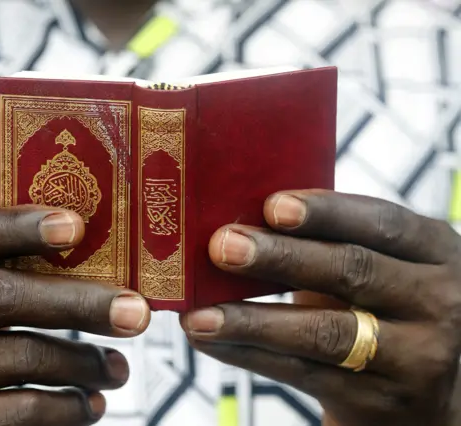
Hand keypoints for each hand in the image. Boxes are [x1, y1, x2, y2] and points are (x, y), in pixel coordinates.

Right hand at [0, 206, 149, 425]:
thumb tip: (86, 238)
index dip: (19, 227)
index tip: (77, 226)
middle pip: (1, 297)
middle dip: (79, 303)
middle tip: (136, 311)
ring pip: (21, 357)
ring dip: (84, 362)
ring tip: (117, 366)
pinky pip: (19, 412)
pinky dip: (67, 407)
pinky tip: (90, 402)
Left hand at [181, 190, 460, 425]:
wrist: (425, 396)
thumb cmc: (382, 309)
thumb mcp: (378, 268)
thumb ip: (329, 242)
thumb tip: (238, 220)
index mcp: (433, 252)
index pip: (381, 222)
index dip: (326, 212)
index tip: (272, 205)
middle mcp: (438, 301)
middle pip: (352, 271)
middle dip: (280, 258)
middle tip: (222, 247)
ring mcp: (417, 357)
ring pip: (324, 333)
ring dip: (252, 320)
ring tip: (199, 313)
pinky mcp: (381, 401)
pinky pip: (303, 374)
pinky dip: (248, 356)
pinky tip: (210, 340)